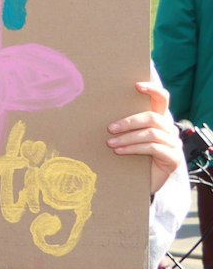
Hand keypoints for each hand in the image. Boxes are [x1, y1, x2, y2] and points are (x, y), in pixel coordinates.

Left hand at [111, 70, 185, 194]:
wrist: (142, 182)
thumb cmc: (132, 156)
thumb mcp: (127, 137)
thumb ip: (122, 125)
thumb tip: (94, 111)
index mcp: (159, 119)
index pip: (162, 98)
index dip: (153, 89)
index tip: (136, 85)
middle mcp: (170, 129)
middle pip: (152, 117)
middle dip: (129, 121)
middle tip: (109, 128)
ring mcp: (174, 143)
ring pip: (151, 133)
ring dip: (127, 138)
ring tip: (110, 143)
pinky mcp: (173, 158)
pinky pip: (153, 148)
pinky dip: (133, 148)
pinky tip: (119, 151)